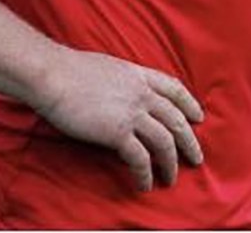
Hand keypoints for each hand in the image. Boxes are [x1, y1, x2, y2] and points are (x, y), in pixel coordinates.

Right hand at [30, 46, 203, 191]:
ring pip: (164, 142)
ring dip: (170, 163)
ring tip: (170, 178)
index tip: (198, 116)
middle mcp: (140, 93)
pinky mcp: (118, 132)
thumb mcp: (107, 66)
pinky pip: (140, 159)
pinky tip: (145, 184)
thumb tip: (122, 92)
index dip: (189, 103)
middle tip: (196, 158)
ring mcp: (131, 112)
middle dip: (189, 141)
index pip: (173, 88)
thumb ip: (122, 80)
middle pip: (175, 119)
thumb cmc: (69, 70)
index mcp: (137, 74)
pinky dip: (145, 174)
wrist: (52, 75)